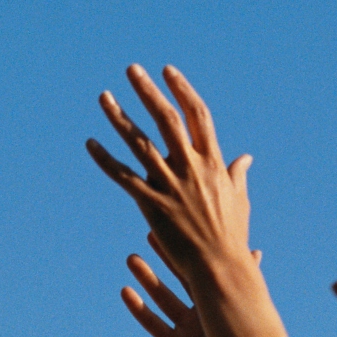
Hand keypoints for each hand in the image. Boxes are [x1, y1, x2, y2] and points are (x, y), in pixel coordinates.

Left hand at [86, 65, 252, 283]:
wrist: (220, 268)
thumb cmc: (232, 237)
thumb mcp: (240, 201)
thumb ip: (237, 175)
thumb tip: (246, 157)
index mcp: (213, 162)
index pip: (198, 115)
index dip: (182, 90)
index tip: (167, 71)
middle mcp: (191, 167)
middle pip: (166, 119)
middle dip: (148, 91)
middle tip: (131, 69)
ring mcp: (170, 185)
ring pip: (139, 142)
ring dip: (119, 117)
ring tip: (103, 96)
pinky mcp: (151, 204)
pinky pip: (123, 176)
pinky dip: (105, 159)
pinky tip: (90, 144)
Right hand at [121, 235, 252, 336]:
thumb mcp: (244, 312)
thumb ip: (245, 283)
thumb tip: (256, 251)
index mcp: (221, 303)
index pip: (202, 270)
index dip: (189, 249)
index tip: (177, 226)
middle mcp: (203, 313)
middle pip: (180, 279)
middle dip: (165, 258)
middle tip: (150, 234)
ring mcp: (188, 330)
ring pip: (163, 299)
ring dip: (147, 279)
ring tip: (132, 259)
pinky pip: (155, 325)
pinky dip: (140, 309)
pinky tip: (126, 292)